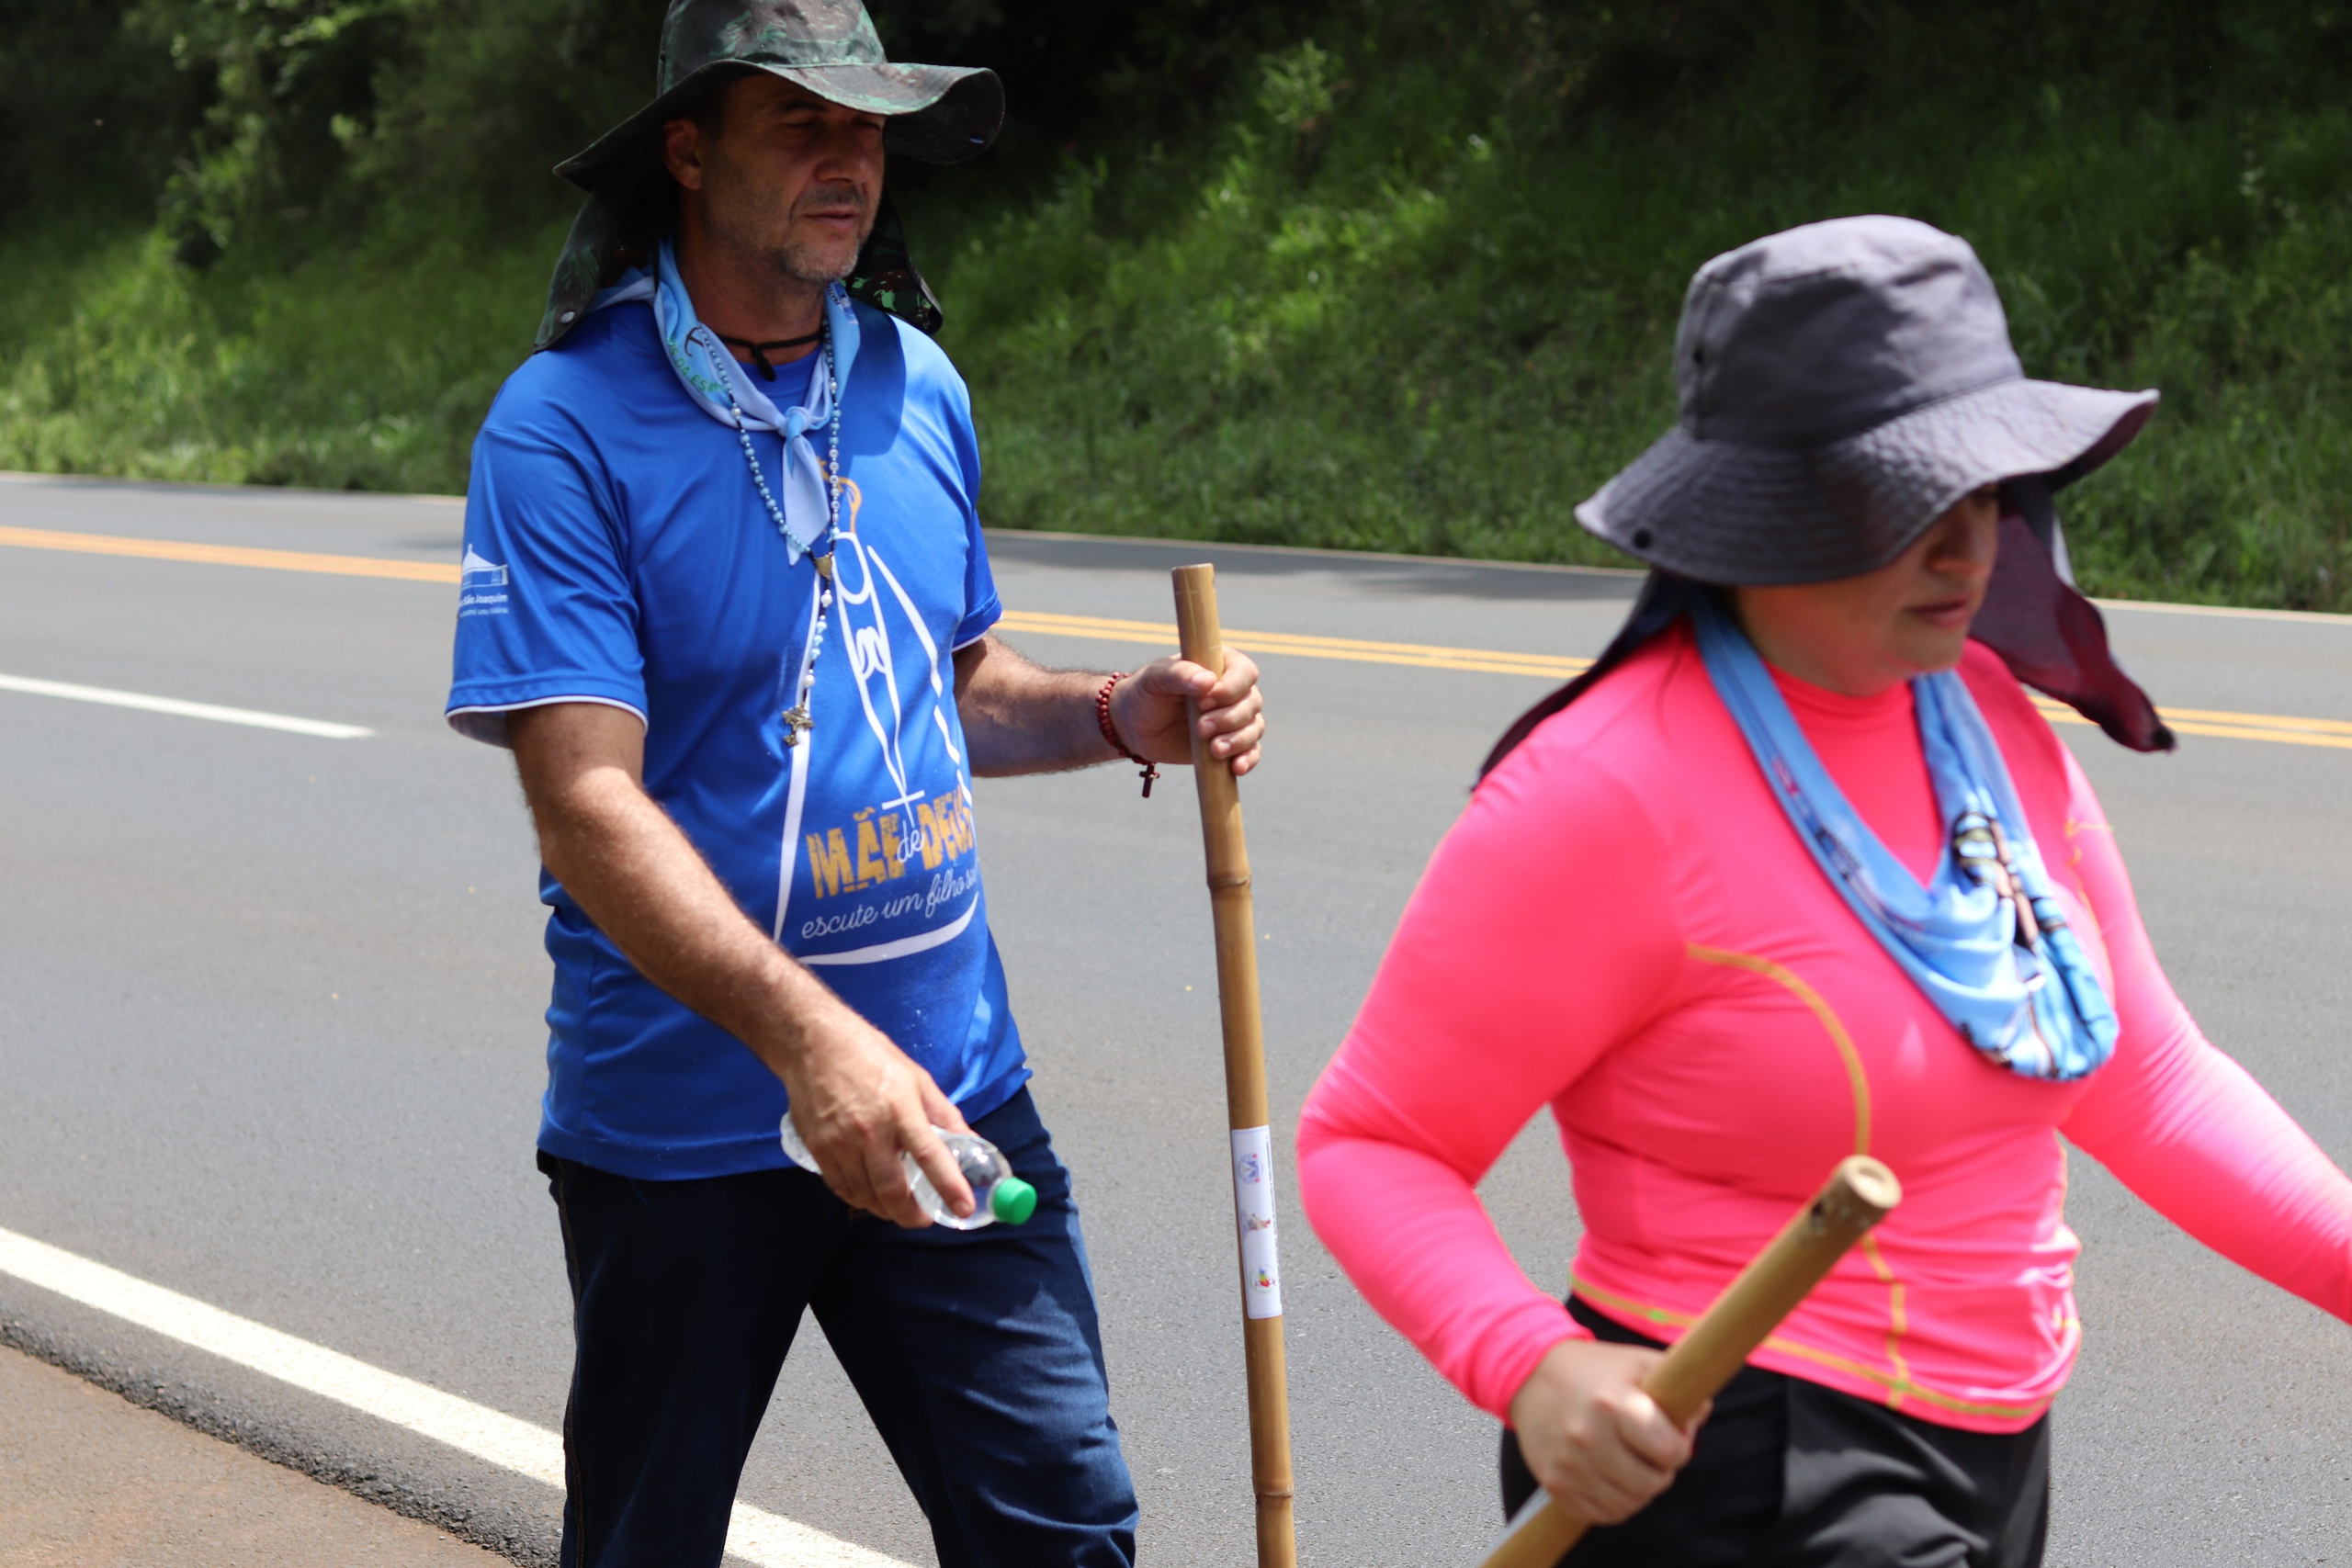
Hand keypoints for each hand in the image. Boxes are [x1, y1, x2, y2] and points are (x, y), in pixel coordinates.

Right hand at [778, 1000, 973, 1227]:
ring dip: (884, 1210)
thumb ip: (944, 1115)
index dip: (949, 1186)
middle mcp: (870, 1131)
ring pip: (864, 1195)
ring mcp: (840, 1142)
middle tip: (923, 1219)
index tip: (964, 1208)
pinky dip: (858, 1199)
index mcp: (902, 1110)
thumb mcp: (918, 1079)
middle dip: (911, 1215)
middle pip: (892, 1190)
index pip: (931, 1156)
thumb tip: (971, 1142)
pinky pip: (840, 1187)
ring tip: (898, 1207)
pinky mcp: (818, 1148)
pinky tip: (870, 1196)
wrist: (815, 1045)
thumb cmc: (872, 1057)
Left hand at [1110, 650, 1265, 776]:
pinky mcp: (1231, 744)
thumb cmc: (1145, 694)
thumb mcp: (1154, 679)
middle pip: (1251, 703)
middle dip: (1229, 718)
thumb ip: (1179, 675)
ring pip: (1254, 728)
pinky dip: (1248, 759)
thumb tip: (1207, 681)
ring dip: (1239, 741)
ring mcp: (1234, 718)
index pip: (1244, 672)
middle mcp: (1233, 690)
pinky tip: (1237, 767)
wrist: (1135, 727)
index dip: (1231, 688)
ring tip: (1214, 750)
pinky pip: (1251, 751)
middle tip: (1201, 728)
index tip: (1205, 701)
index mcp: (1220, 665)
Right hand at [1508, 1338, 1706, 1524]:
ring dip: (1639, 1491)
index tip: (1672, 1438)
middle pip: (1651, 1484)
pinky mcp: (1554, 1483)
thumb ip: (1678, 1384)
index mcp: (1612, 1403)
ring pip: (1628, 1505)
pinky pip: (1600, 1514)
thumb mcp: (1638, 1362)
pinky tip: (1612, 1478)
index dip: (1680, 1447)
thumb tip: (1700, 1415)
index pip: (1669, 1451)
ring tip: (1633, 1466)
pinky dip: (1614, 1503)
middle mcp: (1588, 1436)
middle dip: (1662, 1472)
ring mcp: (1568, 1464)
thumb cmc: (1594, 1370)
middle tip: (1653, 1456)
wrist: (1530, 1375)